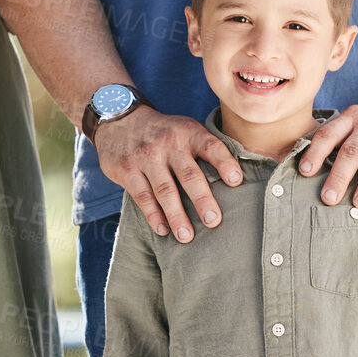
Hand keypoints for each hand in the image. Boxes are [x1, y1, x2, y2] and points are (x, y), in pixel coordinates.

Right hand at [94, 108, 241, 241]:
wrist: (120, 119)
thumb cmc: (164, 133)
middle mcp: (168, 143)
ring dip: (177, 215)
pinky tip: (163, 230)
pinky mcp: (127, 169)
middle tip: (214, 221)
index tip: (236, 181)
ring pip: (164, 190)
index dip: (224, 163)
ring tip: (187, 237)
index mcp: (188, 132)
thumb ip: (205, 148)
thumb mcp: (185, 129)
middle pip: (188, 174)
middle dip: (202, 199)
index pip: (210, 146)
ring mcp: (146, 156)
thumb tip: (237, 180)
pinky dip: (153, 215)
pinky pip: (142, 196)